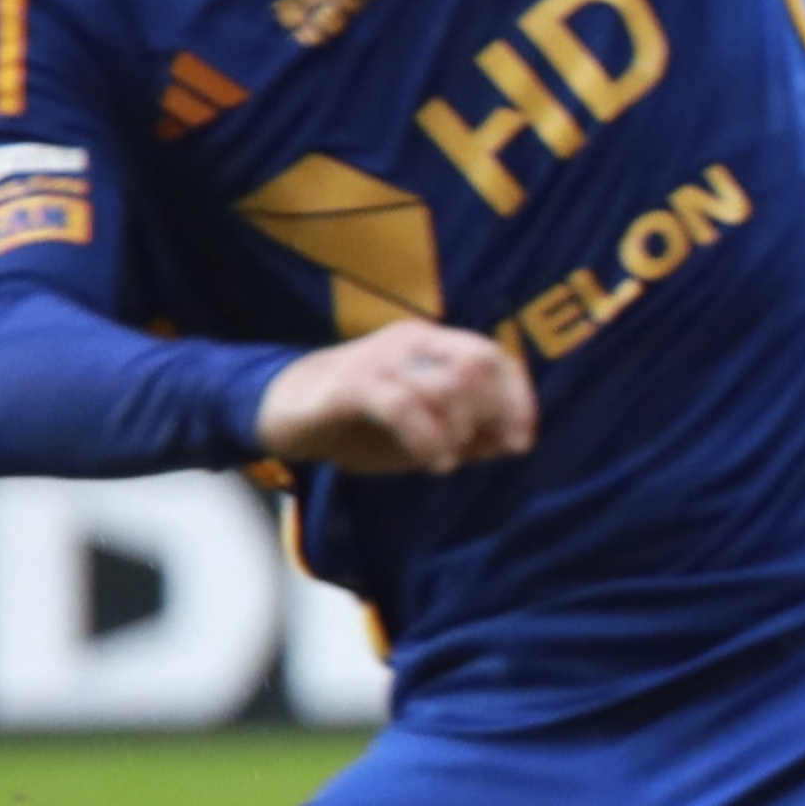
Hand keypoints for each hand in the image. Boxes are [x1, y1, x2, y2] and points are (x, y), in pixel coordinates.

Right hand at [260, 320, 535, 475]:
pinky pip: (404, 406)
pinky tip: (434, 463)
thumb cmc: (359, 420)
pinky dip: (429, 439)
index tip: (522, 441)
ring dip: (460, 431)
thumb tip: (514, 442)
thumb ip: (468, 434)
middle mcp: (410, 342)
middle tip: (486, 451)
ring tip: (447, 460)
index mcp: (431, 344)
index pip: (493, 356)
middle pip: (478, 364)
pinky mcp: (350, 385)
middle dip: (494, 413)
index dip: (518, 397)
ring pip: (446, 385)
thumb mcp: (423, 432)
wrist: (282, 410)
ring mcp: (379, 360)